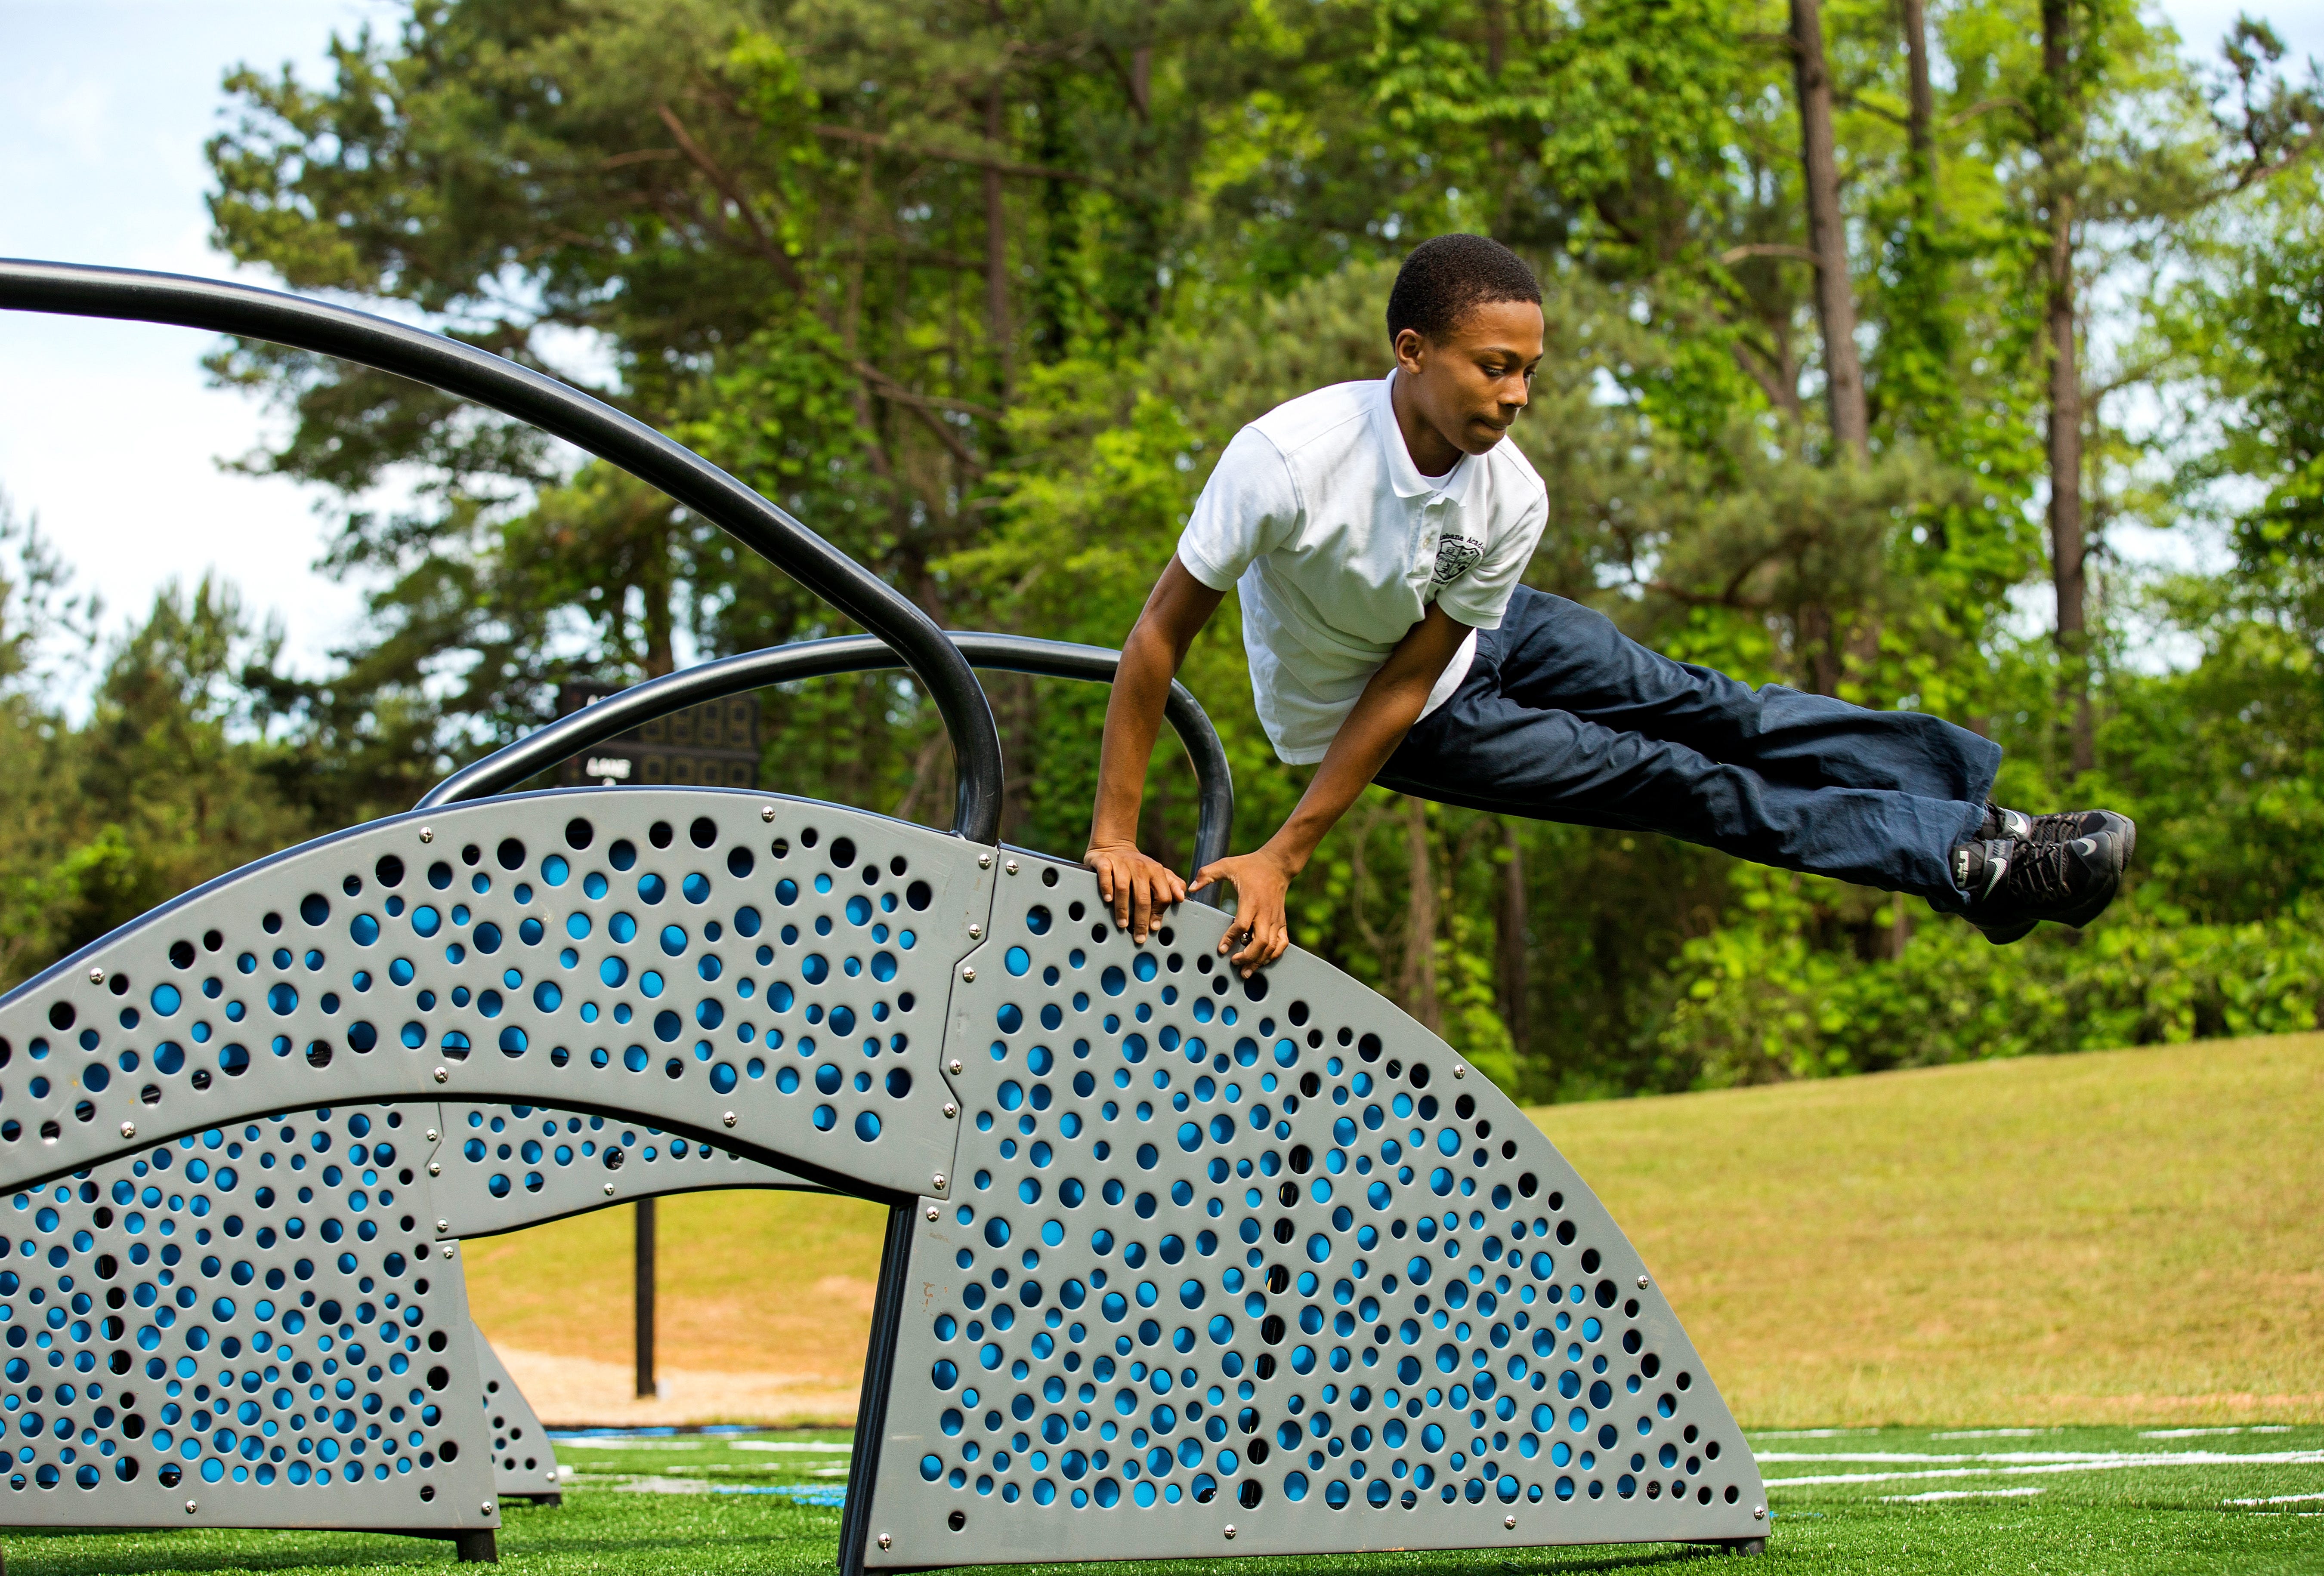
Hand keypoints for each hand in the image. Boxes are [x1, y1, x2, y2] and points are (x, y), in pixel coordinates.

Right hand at [1083, 841, 1186, 942]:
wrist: (1114, 847)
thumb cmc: (1138, 867)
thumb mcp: (1157, 873)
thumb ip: (1172, 884)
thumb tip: (1182, 897)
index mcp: (1156, 870)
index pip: (1162, 896)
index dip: (1159, 913)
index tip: (1153, 928)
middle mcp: (1140, 866)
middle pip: (1143, 896)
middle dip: (1141, 919)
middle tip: (1139, 936)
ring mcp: (1121, 863)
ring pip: (1123, 888)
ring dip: (1123, 908)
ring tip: (1123, 924)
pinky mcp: (1104, 861)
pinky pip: (1105, 875)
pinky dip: (1106, 888)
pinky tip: (1108, 900)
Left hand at [1193, 849, 1295, 976]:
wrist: (1277, 864)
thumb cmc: (1250, 865)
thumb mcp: (1226, 865)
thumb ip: (1207, 875)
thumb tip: (1190, 888)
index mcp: (1250, 901)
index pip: (1241, 925)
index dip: (1230, 939)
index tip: (1221, 949)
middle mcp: (1264, 912)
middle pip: (1260, 942)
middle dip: (1248, 957)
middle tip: (1234, 963)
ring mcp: (1275, 918)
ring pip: (1271, 946)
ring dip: (1259, 960)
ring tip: (1247, 970)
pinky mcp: (1282, 921)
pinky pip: (1282, 943)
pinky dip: (1274, 954)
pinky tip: (1263, 960)